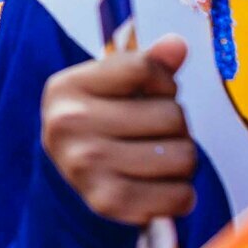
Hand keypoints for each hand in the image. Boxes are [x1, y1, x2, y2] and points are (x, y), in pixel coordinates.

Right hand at [41, 35, 196, 225]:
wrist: (65, 178)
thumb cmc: (97, 122)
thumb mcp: (109, 86)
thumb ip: (146, 64)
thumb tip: (177, 45)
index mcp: (66, 87)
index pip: (144, 68)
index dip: (163, 82)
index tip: (150, 94)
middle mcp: (68, 124)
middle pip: (171, 114)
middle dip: (175, 124)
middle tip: (154, 133)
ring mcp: (85, 165)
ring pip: (183, 155)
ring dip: (182, 158)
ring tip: (158, 158)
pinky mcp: (107, 202)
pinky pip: (180, 196)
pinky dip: (181, 194)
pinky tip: (160, 186)